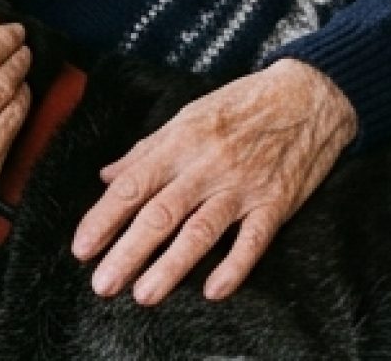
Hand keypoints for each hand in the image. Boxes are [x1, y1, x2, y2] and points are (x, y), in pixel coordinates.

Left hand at [72, 58, 356, 305]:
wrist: (308, 95)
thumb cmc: (240, 105)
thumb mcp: (187, 117)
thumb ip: (146, 150)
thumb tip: (108, 175)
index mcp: (179, 144)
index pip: (131, 186)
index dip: (103, 219)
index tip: (82, 249)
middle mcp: (206, 167)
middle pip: (160, 214)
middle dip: (128, 252)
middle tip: (103, 284)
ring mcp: (242, 186)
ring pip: (200, 231)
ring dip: (170, 267)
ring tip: (144, 295)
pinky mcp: (276, 203)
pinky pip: (253, 240)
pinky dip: (234, 267)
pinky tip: (213, 291)